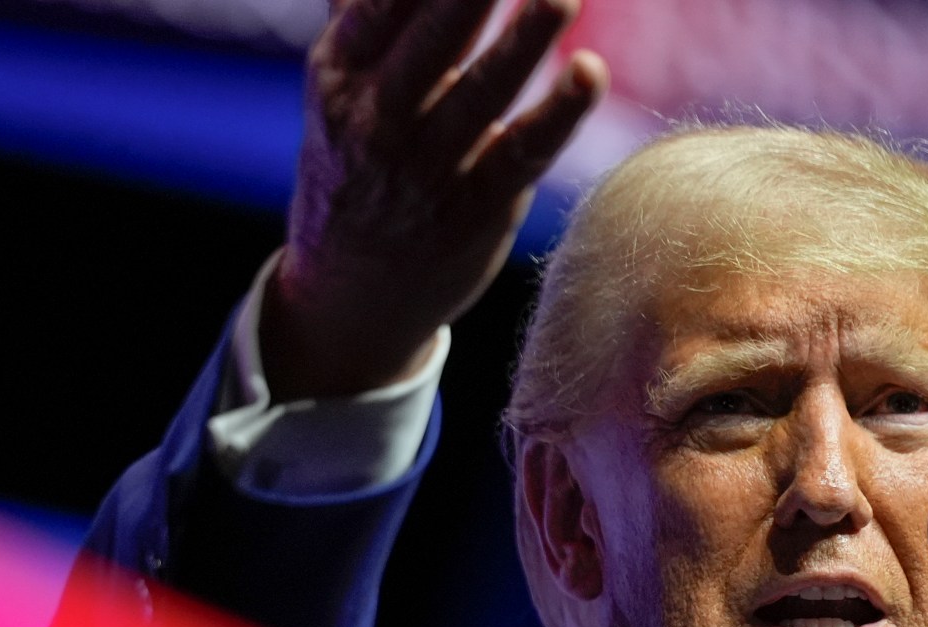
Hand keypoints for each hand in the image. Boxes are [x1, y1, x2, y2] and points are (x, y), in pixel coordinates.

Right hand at [262, 0, 607, 400]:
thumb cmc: (356, 163)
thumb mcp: (342, 88)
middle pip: (430, 42)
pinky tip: (589, 73)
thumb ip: (365, 14)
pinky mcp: (475, 212)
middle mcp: (376, 121)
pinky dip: (558, 115)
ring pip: (481, 96)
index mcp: (339, 75)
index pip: (382, 4)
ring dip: (524, 41)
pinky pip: (521, 156)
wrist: (348, 297)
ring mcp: (425, 171)